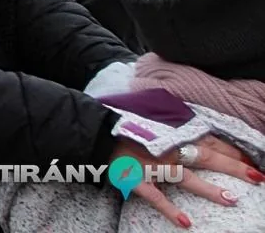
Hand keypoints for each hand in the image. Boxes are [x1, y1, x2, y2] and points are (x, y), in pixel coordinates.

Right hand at [112, 137, 262, 228]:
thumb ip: (178, 132)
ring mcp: (152, 166)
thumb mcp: (155, 124)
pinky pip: (155, 196)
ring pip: (185, 177)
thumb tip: (204, 140)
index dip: (232, 151)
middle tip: (256, 177)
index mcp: (173, 134)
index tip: (249, 159)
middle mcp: (166, 149)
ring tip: (231, 199)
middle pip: (205, 157)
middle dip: (233, 166)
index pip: (210, 141)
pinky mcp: (137, 180)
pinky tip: (186, 222)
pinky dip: (170, 210)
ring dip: (208, 189)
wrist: (96, 134)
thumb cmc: (128, 130)